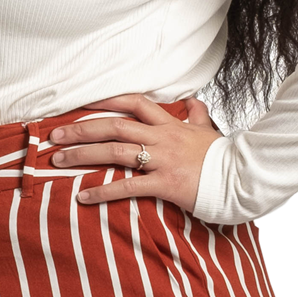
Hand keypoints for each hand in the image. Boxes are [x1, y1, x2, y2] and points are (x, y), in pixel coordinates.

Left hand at [48, 92, 220, 214]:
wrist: (242, 178)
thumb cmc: (222, 157)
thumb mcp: (208, 131)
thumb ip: (197, 115)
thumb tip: (194, 101)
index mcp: (170, 124)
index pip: (134, 103)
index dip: (106, 100)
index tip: (82, 103)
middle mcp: (162, 137)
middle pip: (114, 126)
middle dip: (81, 129)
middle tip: (55, 135)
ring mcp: (162, 159)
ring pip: (115, 152)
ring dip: (82, 155)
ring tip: (58, 161)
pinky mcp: (165, 183)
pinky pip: (128, 187)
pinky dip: (103, 191)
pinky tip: (83, 196)